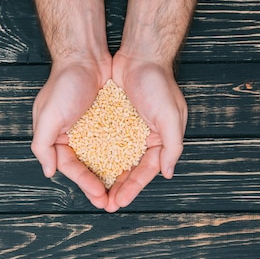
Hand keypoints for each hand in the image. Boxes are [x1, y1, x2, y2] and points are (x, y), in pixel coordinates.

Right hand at [31, 58, 111, 208]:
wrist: (86, 56)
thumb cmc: (64, 83)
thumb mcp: (47, 115)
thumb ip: (43, 145)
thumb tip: (49, 172)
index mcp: (57, 138)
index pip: (71, 167)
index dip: (85, 183)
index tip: (99, 196)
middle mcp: (75, 136)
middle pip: (88, 167)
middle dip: (100, 186)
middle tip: (112, 204)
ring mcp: (93, 129)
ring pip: (104, 158)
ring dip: (113, 176)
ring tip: (124, 192)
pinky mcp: (109, 120)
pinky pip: (117, 143)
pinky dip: (123, 156)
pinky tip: (132, 167)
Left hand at [106, 52, 187, 212]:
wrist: (139, 54)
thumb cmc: (158, 83)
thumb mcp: (170, 116)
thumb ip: (172, 146)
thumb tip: (167, 173)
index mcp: (161, 139)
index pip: (145, 171)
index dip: (132, 188)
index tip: (118, 202)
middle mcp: (144, 137)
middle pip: (129, 169)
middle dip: (118, 187)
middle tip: (105, 204)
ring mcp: (128, 128)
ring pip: (115, 158)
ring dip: (106, 175)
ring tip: (96, 191)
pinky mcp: (113, 118)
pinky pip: (104, 141)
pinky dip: (97, 154)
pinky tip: (87, 166)